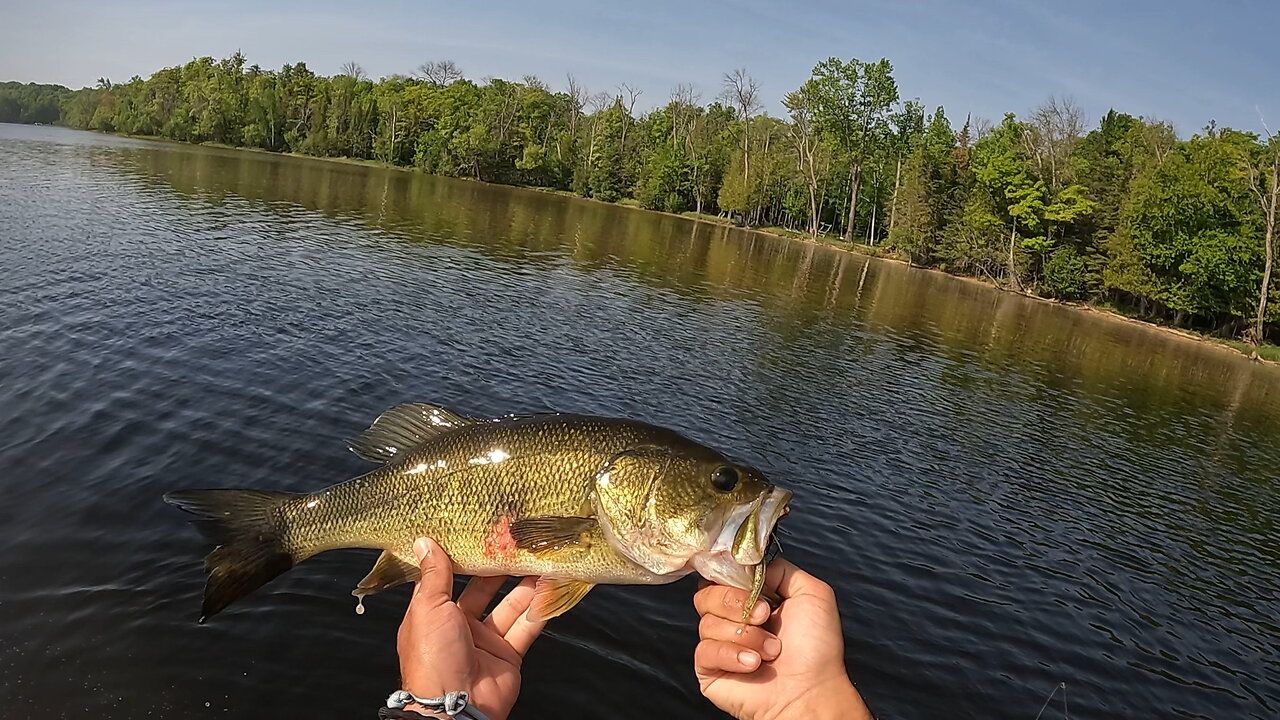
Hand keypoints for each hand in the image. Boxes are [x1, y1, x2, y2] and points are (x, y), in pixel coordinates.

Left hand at [397, 537, 545, 719]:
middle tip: (518, 545)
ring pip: (509, 607)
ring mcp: (485, 642)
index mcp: (433, 614)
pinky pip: (526, 628)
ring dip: (525, 586)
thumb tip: (424, 541)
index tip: (479, 535)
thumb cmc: (433, 657)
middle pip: (484, 591)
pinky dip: (539, 611)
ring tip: (541, 561)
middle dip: (501, 569)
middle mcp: (459, 626)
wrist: (455, 706)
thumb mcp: (428, 607)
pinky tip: (550, 591)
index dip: (464, 558)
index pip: (449, 579)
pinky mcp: (508, 656)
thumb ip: (434, 574)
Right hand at [692, 559, 872, 719]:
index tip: (749, 584)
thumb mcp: (813, 593)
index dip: (731, 576)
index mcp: (753, 599)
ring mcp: (721, 644)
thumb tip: (754, 565)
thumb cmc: (817, 650)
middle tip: (765, 617)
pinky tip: (752, 664)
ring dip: (744, 635)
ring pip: (706, 622)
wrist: (810, 691)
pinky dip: (731, 654)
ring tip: (770, 650)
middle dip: (736, 603)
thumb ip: (782, 569)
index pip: (723, 575)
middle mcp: (734, 620)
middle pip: (706, 593)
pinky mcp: (710, 669)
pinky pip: (704, 650)